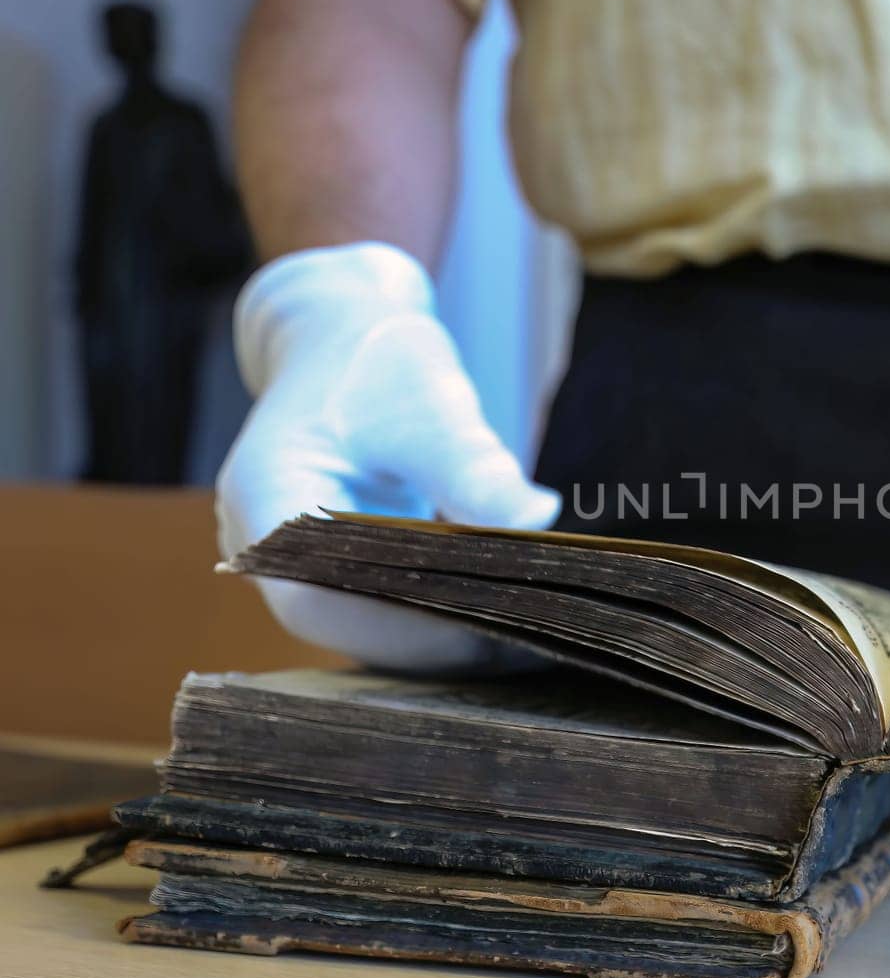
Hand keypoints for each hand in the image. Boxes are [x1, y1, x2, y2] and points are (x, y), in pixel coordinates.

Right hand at [216, 242, 560, 667]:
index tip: (488, 628)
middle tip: (528, 640)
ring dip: (440, 635)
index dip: (401, 627)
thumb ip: (473, 465)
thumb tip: (537, 517)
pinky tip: (505, 617)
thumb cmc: (379, 358)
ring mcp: (294, 563)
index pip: (319, 598)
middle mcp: (264, 544)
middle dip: (432, 639)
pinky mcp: (331, 571)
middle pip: (343, 624)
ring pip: (365, 628)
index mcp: (265, 495)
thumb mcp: (431, 399)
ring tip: (527, 633)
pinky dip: (438, 616)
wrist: (344, 338)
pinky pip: (382, 612)